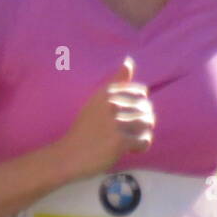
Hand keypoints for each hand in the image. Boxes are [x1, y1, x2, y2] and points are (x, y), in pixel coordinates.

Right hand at [57, 57, 154, 180]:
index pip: (141, 92)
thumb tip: (129, 60)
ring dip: (142, 134)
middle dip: (143, 121)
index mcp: (107, 92)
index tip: (127, 117)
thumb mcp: (97, 100)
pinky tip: (129, 150)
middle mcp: (112, 104)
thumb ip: (116, 82)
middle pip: (147, 108)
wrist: (68, 156)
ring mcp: (116, 122)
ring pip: (148, 124)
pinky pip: (145, 140)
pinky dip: (141, 147)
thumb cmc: (86, 129)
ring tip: (129, 140)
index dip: (138, 106)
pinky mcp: (120, 141)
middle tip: (129, 133)